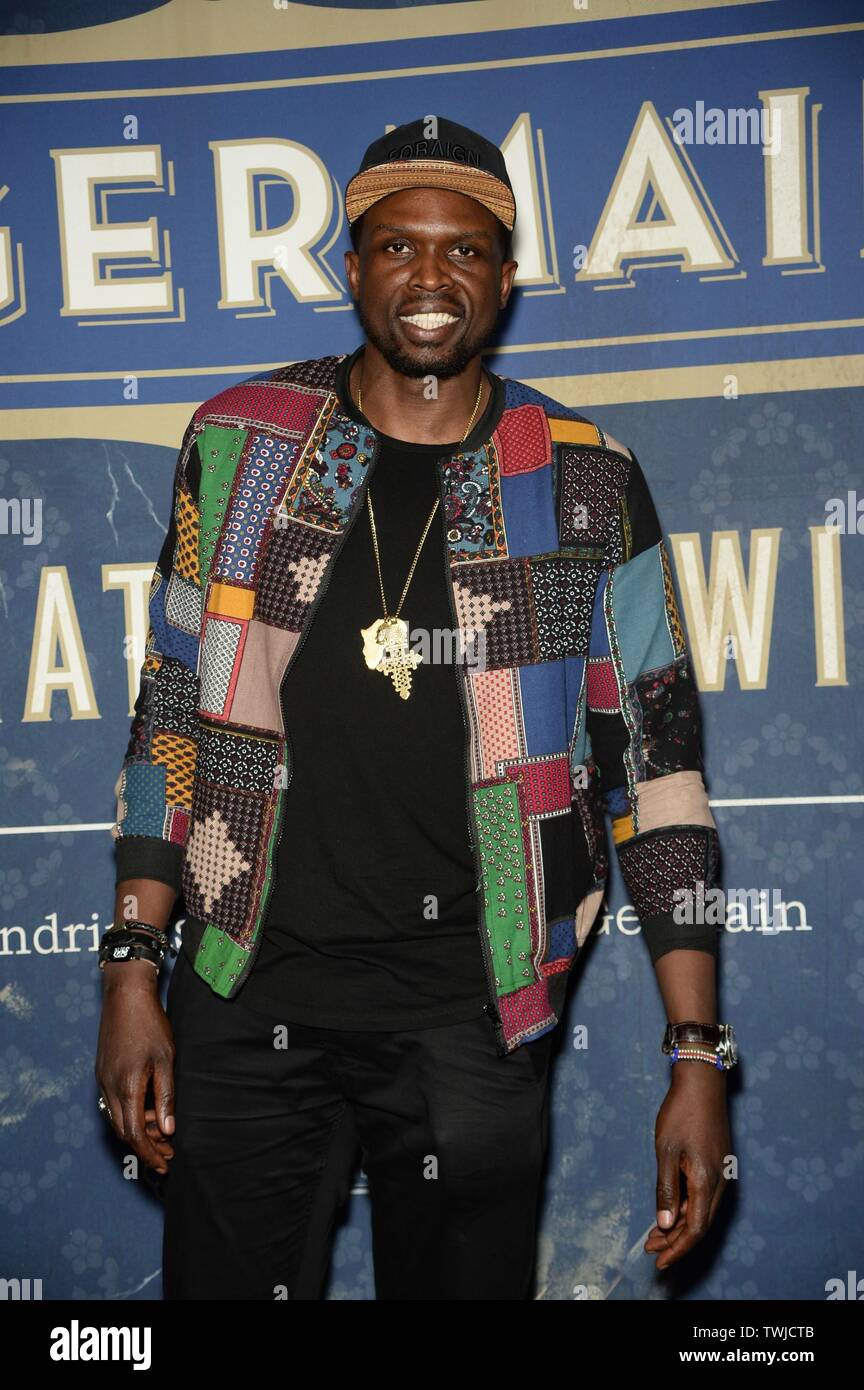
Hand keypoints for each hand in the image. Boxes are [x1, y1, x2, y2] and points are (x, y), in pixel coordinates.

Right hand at [95, 965, 175, 1175]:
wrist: (125, 996)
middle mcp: (109, 1088)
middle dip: (145, 1146)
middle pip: (123, 1131)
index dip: (149, 1153)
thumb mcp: (166, 1060)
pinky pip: (113, 1104)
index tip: (164, 1164)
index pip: (134, 1134)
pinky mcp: (102, 1072)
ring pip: (116, 1119)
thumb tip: (168, 1129)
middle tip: (168, 1153)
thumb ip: (166, 1096)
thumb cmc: (150, 1024)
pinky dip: (130, 1114)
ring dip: (137, 1130)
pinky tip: (147, 1111)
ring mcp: (103, 1080)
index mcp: (126, 1087)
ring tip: (162, 1133)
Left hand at [644, 1062, 730, 1269]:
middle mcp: (720, 1182)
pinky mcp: (718, 1164)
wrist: (702, 1082)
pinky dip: (688, 1208)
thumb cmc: (681, 1113)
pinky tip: (672, 1208)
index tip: (658, 1261)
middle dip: (675, 1241)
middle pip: (700, 1225)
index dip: (677, 1248)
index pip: (694, 1229)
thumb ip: (666, 1189)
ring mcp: (722, 1173)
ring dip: (680, 1225)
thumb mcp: (666, 1152)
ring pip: (703, 1212)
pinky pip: (705, 1197)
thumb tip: (664, 1223)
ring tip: (655, 1234)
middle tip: (650, 1249)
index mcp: (707, 1182)